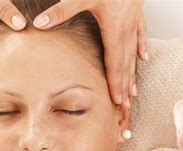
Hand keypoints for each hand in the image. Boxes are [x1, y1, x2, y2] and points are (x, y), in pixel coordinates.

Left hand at [33, 0, 147, 109]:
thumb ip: (61, 11)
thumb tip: (39, 23)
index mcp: (113, 31)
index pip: (114, 65)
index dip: (115, 84)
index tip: (116, 101)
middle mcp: (126, 32)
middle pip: (126, 66)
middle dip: (125, 88)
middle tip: (125, 107)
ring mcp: (133, 24)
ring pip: (133, 56)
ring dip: (133, 75)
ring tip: (133, 93)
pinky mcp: (137, 15)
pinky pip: (140, 37)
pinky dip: (140, 49)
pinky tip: (143, 59)